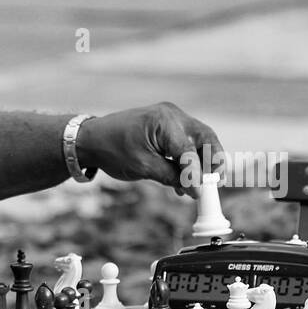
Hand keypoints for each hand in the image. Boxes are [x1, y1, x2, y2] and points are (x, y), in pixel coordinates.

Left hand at [75, 102, 223, 198]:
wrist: (91, 139)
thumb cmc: (111, 149)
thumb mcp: (142, 167)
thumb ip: (171, 176)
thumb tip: (195, 189)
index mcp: (164, 121)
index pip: (188, 150)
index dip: (196, 174)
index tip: (200, 193)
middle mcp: (172, 115)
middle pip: (205, 137)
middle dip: (213, 161)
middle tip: (216, 183)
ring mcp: (171, 119)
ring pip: (199, 141)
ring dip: (201, 163)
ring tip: (198, 185)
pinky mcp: (168, 127)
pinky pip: (186, 143)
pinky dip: (189, 160)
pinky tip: (183, 180)